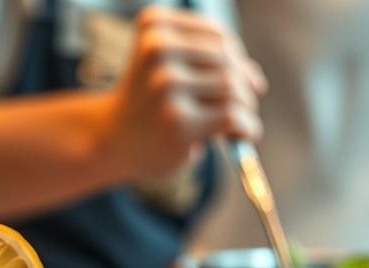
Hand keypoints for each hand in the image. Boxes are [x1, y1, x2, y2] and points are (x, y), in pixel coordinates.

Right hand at [99, 7, 266, 179]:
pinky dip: (247, 126)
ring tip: (237, 122)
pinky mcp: (177, 120)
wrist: (114, 141)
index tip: (239, 79)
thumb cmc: (150, 101)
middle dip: (244, 84)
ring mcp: (166, 85)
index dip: (237, 60)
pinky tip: (242, 134)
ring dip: (246, 107)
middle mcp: (157, 50)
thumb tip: (255, 79)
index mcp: (154, 24)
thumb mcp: (170, 65)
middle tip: (244, 104)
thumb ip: (210, 60)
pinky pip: (232, 116)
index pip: (218, 36)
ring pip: (233, 88)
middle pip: (228, 60)